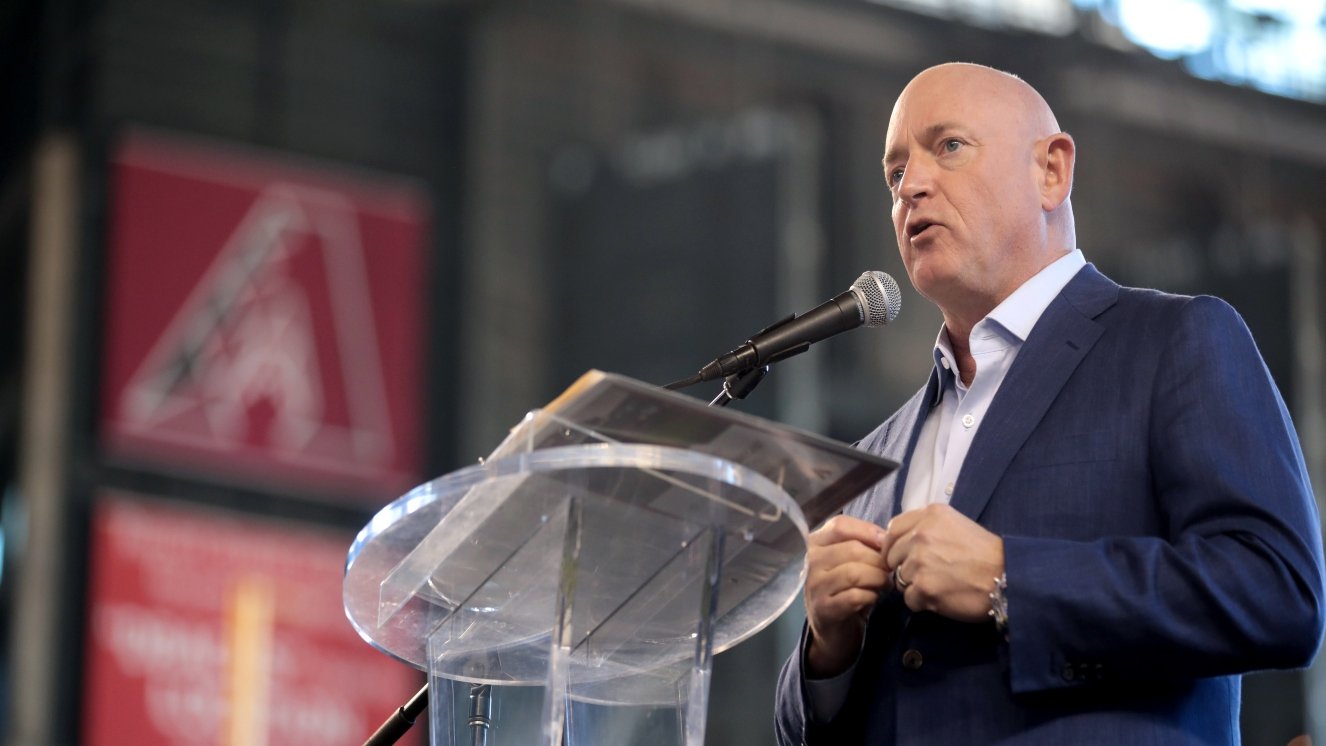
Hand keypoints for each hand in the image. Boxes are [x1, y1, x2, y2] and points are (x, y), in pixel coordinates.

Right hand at [803, 515, 888, 677]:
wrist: (833, 631)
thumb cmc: (846, 589)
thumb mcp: (852, 561)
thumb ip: (865, 544)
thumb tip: (887, 537)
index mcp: (816, 543)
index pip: (840, 525)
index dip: (868, 532)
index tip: (885, 544)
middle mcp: (810, 561)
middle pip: (852, 549)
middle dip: (879, 560)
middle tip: (890, 571)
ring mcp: (815, 585)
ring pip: (854, 573)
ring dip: (877, 579)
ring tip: (885, 585)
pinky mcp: (824, 609)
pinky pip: (854, 596)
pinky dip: (870, 596)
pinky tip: (873, 598)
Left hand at [881, 504, 1003, 622]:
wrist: (1007, 577)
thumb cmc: (985, 553)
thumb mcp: (955, 524)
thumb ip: (926, 527)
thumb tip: (898, 541)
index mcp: (929, 516)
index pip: (892, 530)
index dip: (895, 546)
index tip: (903, 555)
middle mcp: (921, 535)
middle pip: (892, 556)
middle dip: (904, 567)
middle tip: (928, 574)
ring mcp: (920, 562)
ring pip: (899, 579)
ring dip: (914, 585)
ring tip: (939, 584)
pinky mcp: (924, 588)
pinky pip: (909, 598)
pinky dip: (922, 602)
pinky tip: (941, 596)